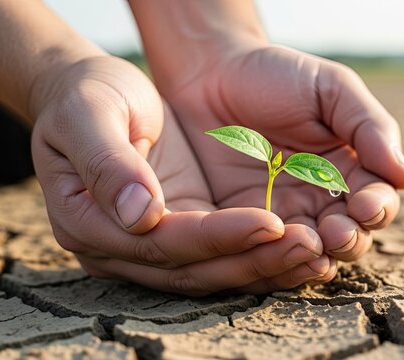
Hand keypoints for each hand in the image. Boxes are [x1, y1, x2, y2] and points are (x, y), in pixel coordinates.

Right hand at [31, 55, 333, 295]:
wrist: (91, 94)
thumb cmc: (85, 96)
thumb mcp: (88, 115)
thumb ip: (107, 163)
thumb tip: (140, 215)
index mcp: (88, 223)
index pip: (164, 243)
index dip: (219, 237)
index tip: (271, 222)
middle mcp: (121, 248)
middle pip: (195, 269)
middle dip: (255, 260)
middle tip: (312, 246)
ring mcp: (152, 245)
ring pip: (215, 269)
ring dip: (267, 265)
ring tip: (319, 252)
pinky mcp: (181, 230)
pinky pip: (224, 253)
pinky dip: (262, 254)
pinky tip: (304, 247)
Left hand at [161, 44, 403, 263]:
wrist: (210, 73)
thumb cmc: (277, 75)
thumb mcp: (331, 89)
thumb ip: (369, 127)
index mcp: (350, 169)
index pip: (377, 202)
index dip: (377, 209)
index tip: (365, 204)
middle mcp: (322, 199)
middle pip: (350, 238)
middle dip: (349, 240)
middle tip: (336, 231)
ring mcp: (284, 214)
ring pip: (312, 254)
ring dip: (316, 257)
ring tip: (310, 246)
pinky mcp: (245, 224)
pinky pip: (265, 252)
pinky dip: (275, 258)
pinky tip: (274, 246)